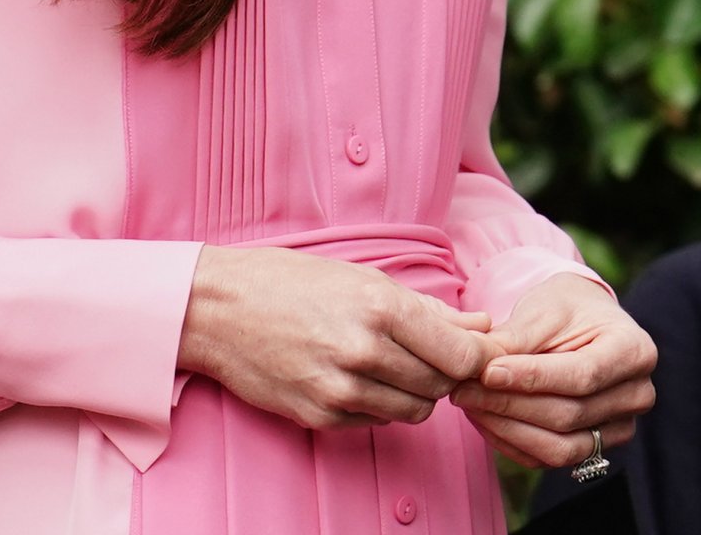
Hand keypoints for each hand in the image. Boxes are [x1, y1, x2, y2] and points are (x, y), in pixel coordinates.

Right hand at [179, 244, 500, 429]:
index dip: (476, 358)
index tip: (472, 353)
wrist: (218, 308)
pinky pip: (378, 421)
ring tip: (384, 361)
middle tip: (421, 351)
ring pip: (415, 410)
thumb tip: (482, 327)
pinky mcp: (323, 417)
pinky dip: (378, 403)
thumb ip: (427, 310)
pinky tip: (354, 375)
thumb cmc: (290, 281)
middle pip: (443, 386)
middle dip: (443, 372)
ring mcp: (343, 390)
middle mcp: (366, 351)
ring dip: (412, 390)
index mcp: (380, 306)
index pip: (463, 356)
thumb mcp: (361, 279)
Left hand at [450, 272, 656, 469]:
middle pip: (569, 414)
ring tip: (468, 402)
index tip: (488, 372)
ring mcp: (620, 427)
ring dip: (507, 428)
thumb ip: (515, 340)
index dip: (533, 378)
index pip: (582, 375)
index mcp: (634, 350)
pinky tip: (482, 418)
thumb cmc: (564, 307)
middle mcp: (636, 394)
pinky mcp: (597, 447)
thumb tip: (479, 366)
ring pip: (561, 446)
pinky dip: (512, 442)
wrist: (582, 319)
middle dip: (510, 403)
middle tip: (462, 387)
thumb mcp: (543, 309)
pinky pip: (552, 458)